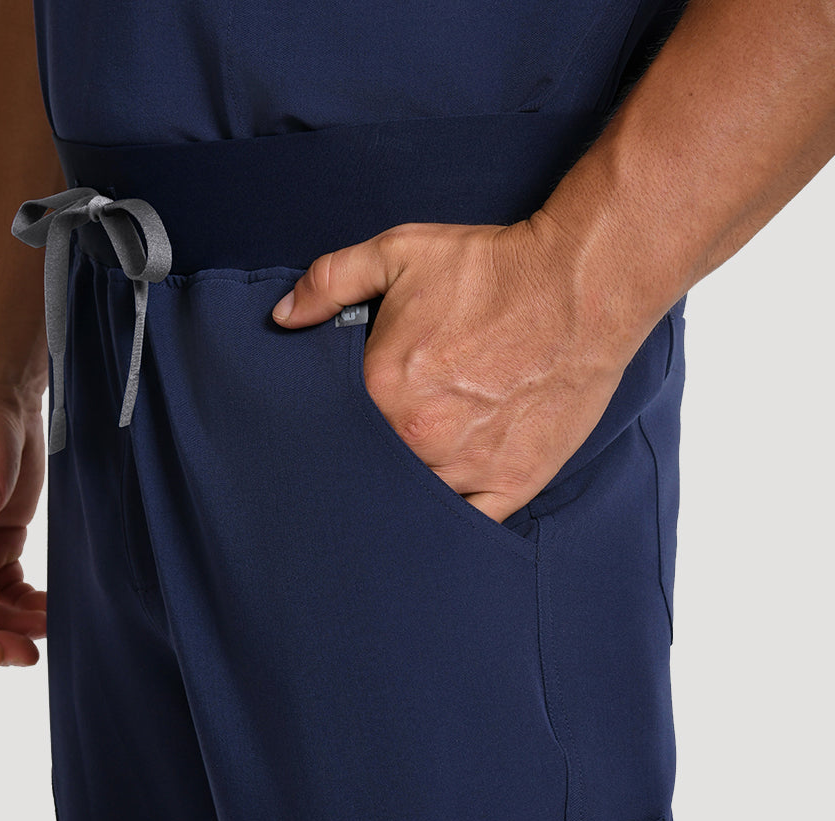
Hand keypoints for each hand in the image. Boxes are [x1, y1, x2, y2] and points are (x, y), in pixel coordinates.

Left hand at [272, 218, 642, 522]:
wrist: (580, 286)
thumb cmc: (491, 270)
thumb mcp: (399, 252)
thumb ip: (330, 281)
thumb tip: (282, 317)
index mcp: (382, 391)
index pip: (335, 430)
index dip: (335, 429)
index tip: (343, 426)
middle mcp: (420, 439)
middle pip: (373, 470)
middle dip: (369, 462)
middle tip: (381, 449)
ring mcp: (468, 468)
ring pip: (416, 501)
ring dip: (407, 493)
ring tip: (409, 479)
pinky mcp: (512, 483)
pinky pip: (470, 525)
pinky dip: (454, 524)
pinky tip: (441, 515)